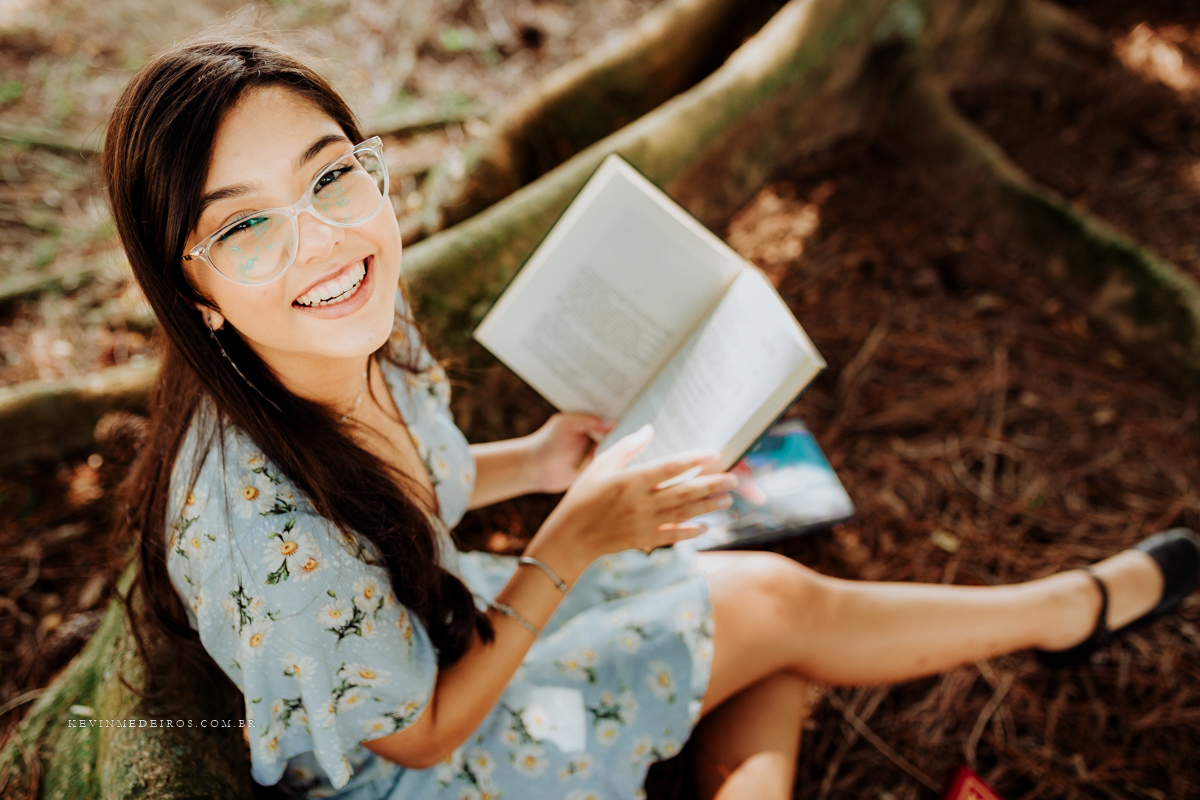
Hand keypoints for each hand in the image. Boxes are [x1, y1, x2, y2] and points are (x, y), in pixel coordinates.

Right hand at [526, 425, 737, 583]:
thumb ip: (627, 447)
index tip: (713, 454)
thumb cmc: (582, 496)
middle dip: (711, 485)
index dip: (693, 460)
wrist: (571, 536)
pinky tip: (706, 526)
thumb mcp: (600, 464)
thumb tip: (649, 429)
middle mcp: (640, 503)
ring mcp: (644, 523)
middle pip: (684, 492)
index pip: (668, 468)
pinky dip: (691, 531)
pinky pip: (673, 535)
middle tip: (733, 478)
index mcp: (629, 481)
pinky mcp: (644, 539)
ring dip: (708, 506)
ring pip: (683, 513)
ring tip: (727, 498)